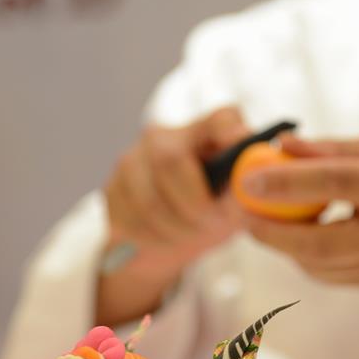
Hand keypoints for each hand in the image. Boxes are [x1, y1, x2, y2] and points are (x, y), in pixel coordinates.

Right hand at [97, 106, 249, 324]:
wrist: (169, 239)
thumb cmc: (212, 210)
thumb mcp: (234, 202)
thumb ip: (243, 193)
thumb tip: (247, 193)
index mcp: (205, 132)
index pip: (220, 119)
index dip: (230, 131)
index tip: (239, 147)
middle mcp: (164, 136)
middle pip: (171, 160)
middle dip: (195, 202)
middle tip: (213, 224)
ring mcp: (131, 161)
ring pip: (149, 198)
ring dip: (177, 228)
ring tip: (194, 236)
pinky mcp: (112, 190)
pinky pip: (130, 220)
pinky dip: (154, 239)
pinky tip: (168, 240)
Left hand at [238, 135, 358, 286]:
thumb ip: (334, 150)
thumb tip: (282, 147)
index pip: (335, 184)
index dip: (286, 183)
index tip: (248, 181)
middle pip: (320, 242)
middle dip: (272, 233)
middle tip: (244, 217)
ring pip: (323, 265)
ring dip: (286, 247)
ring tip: (268, 224)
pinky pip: (336, 277)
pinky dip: (309, 260)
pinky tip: (299, 240)